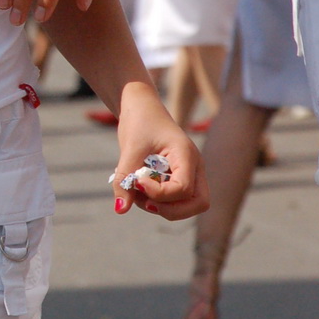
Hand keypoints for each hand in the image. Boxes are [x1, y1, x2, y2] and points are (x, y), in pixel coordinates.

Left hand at [111, 88, 208, 221]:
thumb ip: (125, 180)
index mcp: (186, 155)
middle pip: (197, 203)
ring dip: (160, 207)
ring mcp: (189, 173)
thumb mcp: (129, 150)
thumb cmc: (139, 122)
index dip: (159, 194)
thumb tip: (120, 210)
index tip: (137, 182)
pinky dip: (156, 201)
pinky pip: (175, 200)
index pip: (184, 189)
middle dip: (170, 210)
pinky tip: (138, 189)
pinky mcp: (178, 178)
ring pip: (187, 205)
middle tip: (145, 201)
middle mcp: (193, 167)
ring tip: (136, 191)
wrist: (141, 108)